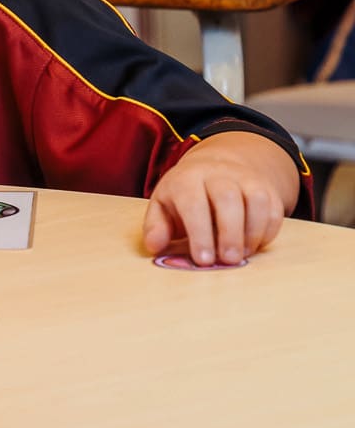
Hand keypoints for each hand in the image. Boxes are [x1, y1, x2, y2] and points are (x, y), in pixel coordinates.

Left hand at [143, 131, 299, 265]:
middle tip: (227, 261)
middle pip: (227, 198)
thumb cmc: (185, 195)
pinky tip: (253, 246)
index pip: (193, 203)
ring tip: (240, 256)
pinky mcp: (266, 188)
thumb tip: (154, 246)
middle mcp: (217, 174)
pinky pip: (273, 209)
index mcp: (186, 178)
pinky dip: (267, 231)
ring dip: (251, 233)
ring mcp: (245, 178)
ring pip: (256, 200)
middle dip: (229, 234)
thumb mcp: (163, 205)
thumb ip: (156, 226)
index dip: (199, 233)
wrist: (216, 166)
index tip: (203, 260)